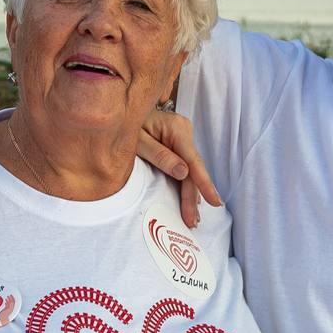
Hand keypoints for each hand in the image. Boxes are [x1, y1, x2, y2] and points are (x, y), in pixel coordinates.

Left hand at [135, 105, 222, 227]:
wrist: (118, 111)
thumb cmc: (123, 123)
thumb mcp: (137, 141)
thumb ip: (159, 156)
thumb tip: (183, 173)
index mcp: (177, 129)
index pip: (193, 161)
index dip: (204, 184)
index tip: (214, 201)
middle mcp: (184, 132)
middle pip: (193, 170)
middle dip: (193, 197)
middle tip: (192, 221)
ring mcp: (182, 137)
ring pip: (190, 170)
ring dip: (191, 194)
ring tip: (192, 218)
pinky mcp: (177, 144)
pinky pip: (184, 166)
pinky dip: (185, 184)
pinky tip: (189, 200)